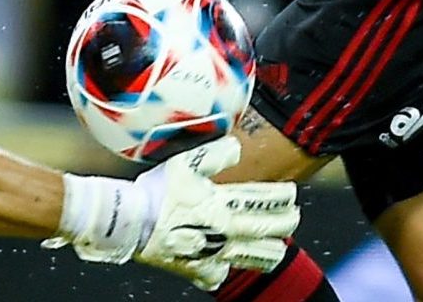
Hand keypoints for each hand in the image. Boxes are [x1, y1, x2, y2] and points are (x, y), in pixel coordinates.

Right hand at [50, 137, 297, 289]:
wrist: (129, 224)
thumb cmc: (156, 192)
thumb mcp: (184, 163)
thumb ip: (214, 154)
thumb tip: (237, 148)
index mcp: (223, 204)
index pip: (265, 200)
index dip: (283, 197)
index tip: (292, 194)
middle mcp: (225, 232)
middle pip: (269, 230)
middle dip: (287, 222)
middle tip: (293, 217)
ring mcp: (215, 255)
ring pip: (255, 258)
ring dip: (271, 251)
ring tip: (278, 247)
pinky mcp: (200, 271)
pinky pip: (221, 275)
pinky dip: (227, 269)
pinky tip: (227, 263)